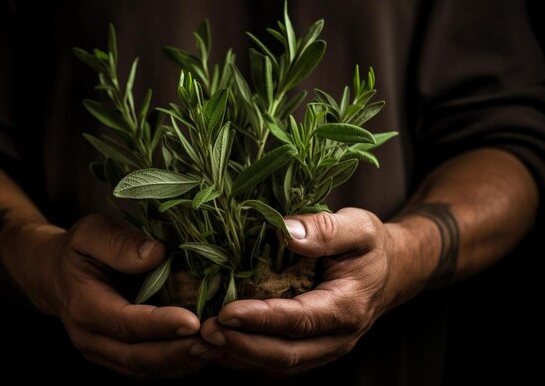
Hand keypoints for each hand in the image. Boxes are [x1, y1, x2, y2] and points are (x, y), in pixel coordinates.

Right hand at [1, 214, 218, 379]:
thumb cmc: (78, 250)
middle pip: (138, 356)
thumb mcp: (91, 233)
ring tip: (219, 348)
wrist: (54, 276)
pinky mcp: (116, 358)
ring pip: (145, 369)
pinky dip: (178, 365)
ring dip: (183, 362)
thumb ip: (119, 243)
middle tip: (216, 341)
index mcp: (83, 305)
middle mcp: (91, 338)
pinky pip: (148, 370)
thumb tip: (156, 254)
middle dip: (179, 352)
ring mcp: (103, 353)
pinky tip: (205, 352)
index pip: (124, 322)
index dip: (159, 325)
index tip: (193, 321)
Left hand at [201, 208, 414, 375]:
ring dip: (238, 356)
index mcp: (348, 307)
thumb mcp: (359, 227)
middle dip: (242, 346)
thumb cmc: (371, 247)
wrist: (390, 271)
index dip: (262, 319)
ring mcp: (324, 347)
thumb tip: (286, 232)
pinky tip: (219, 345)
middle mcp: (337, 337)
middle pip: (286, 354)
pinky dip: (245, 357)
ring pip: (278, 364)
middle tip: (205, 331)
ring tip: (201, 342)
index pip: (300, 320)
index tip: (227, 311)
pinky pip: (276, 361)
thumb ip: (326, 230)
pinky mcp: (311, 348)